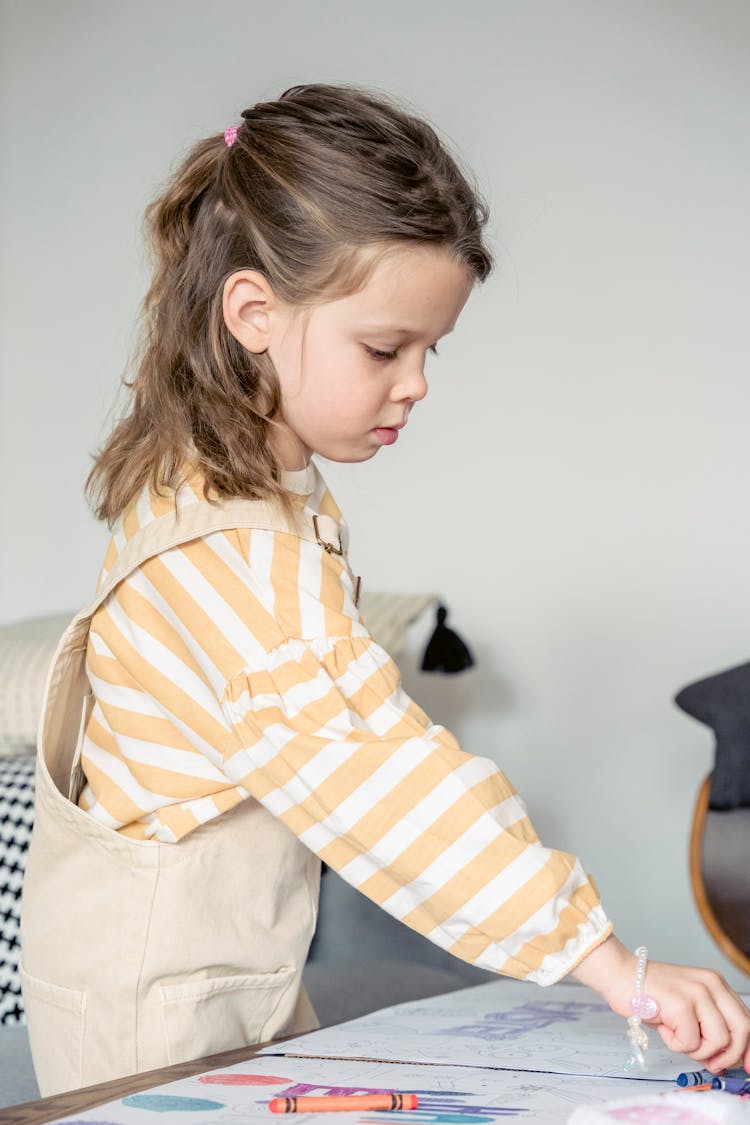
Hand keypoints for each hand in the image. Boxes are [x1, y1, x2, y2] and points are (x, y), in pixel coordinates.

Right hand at [571, 934, 749, 1072]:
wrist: (620, 976)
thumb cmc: (651, 995)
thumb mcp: (689, 1006)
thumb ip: (709, 1026)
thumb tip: (723, 1060)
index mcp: (716, 983)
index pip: (746, 1019)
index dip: (748, 1048)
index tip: (747, 1066)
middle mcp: (711, 984)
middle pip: (741, 1030)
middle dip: (728, 1055)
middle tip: (712, 1064)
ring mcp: (697, 993)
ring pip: (719, 1041)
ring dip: (697, 1050)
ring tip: (676, 1036)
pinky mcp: (681, 1004)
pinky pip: (691, 1043)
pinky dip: (676, 1044)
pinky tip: (663, 1028)